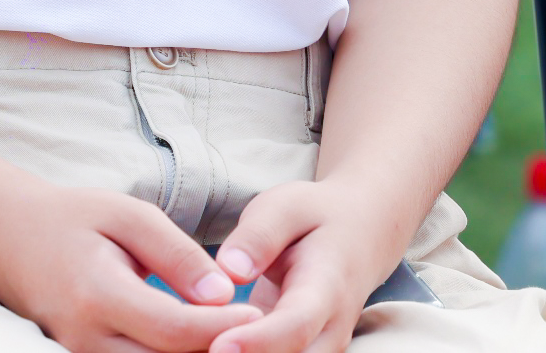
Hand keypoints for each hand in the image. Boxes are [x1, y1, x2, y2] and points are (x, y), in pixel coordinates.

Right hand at [0, 178, 263, 352]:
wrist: (8, 239)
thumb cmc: (72, 219)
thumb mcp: (126, 214)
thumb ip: (176, 253)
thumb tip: (224, 295)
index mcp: (98, 295)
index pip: (175, 330)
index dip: (223, 329)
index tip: (257, 312)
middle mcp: (87, 340)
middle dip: (216, 350)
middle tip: (254, 329)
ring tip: (231, 334)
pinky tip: (196, 340)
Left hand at [201, 181, 409, 352]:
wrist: (359, 236)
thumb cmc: (316, 218)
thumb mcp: (287, 206)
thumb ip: (258, 237)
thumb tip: (229, 271)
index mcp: (327, 288)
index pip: (296, 324)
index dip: (258, 341)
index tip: (218, 345)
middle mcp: (329, 331)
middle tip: (186, 348)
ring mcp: (320, 350)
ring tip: (187, 348)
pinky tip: (201, 347)